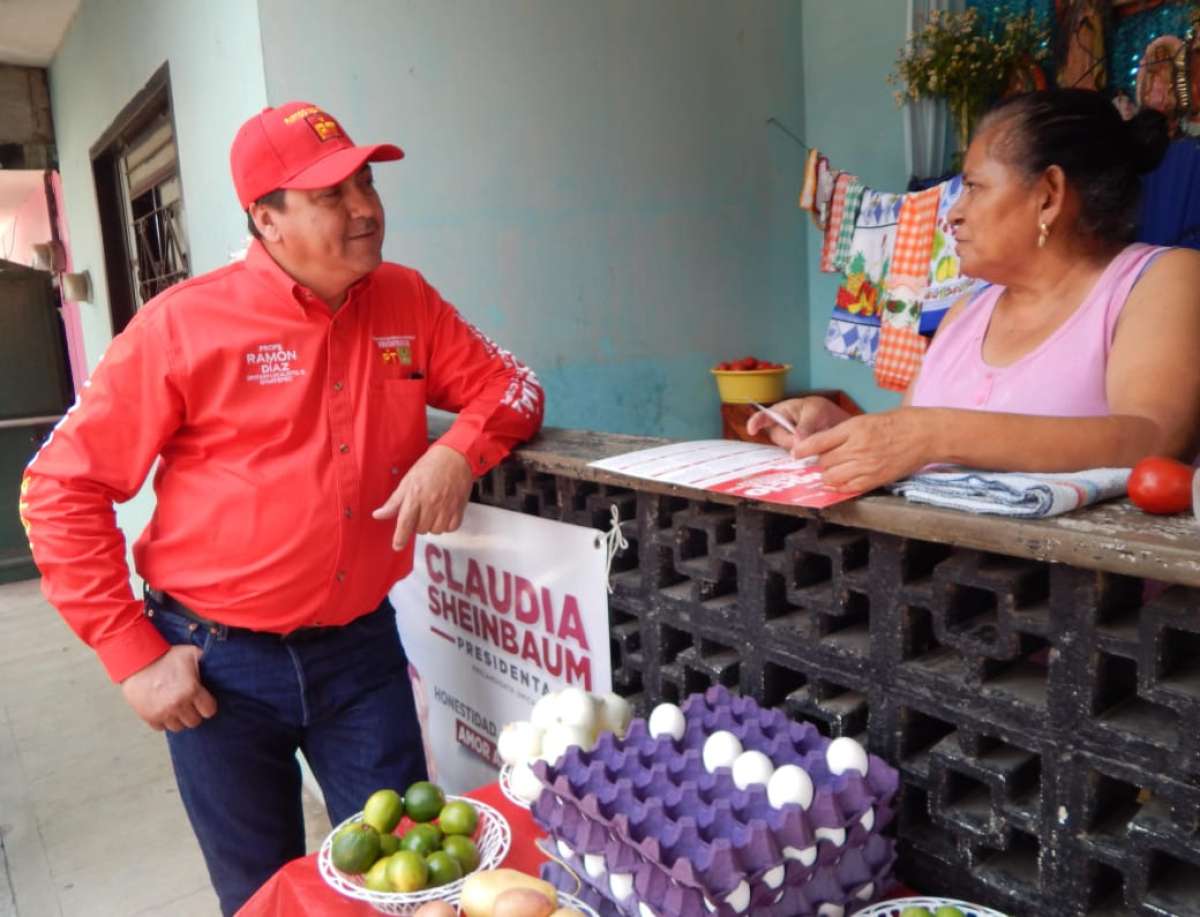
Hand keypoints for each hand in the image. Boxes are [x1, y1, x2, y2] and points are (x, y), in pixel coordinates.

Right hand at [121, 645, 216, 731]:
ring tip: (176, 707)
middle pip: (194, 721)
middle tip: (189, 704)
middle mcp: (178, 704)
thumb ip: (205, 661)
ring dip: (179, 719)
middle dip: (193, 713)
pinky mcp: (148, 717)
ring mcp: (163, 712)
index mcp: (192, 690)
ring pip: (178, 727)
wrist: (136, 661)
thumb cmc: (165, 656)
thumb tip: (217, 662)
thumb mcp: (190, 653)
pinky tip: (164, 710)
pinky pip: (161, 728)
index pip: (209, 711)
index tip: (203, 702)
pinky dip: (163, 721)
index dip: (207, 706)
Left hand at [372, 444, 473, 549]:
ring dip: (432, 526)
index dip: (400, 537)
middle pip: (420, 529)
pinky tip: (443, 515)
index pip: (405, 522)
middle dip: (417, 525)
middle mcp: (431, 503)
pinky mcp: (459, 508)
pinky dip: (446, 525)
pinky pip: (451, 527)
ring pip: (436, 530)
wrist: (455, 457)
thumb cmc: (430, 466)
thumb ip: (394, 501)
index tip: (397, 546)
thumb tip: (378, 515)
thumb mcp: (408, 481)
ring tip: (432, 512)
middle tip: (420, 512)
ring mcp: (446, 506)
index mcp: (415, 495)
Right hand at [745, 397, 851, 449]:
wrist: (836, 425)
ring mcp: (786, 443)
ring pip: (788, 450)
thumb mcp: (816, 413)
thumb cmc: (822, 411)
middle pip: (778, 437)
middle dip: (792, 439)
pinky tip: (816, 451)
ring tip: (818, 436)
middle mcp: (780, 429)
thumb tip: (797, 443)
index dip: (756, 423)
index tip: (752, 430)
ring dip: (803, 447)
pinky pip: (795, 459)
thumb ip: (805, 427)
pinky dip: (806, 457)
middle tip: (810, 434)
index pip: (764, 417)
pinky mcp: (795, 455)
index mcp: (781, 412)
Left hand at [793, 408, 934, 492]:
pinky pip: (848, 488)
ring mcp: (866, 465)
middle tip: (823, 460)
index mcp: (854, 428)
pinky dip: (839, 487)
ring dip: (827, 475)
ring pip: (832, 477)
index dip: (803, 449)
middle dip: (819, 462)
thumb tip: (824, 446)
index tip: (796, 453)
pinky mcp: (875, 479)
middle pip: (824, 462)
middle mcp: (857, 448)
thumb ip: (845, 433)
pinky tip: (839, 482)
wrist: (925, 434)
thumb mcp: (866, 419)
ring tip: (832, 471)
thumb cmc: (898, 422)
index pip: (818, 441)